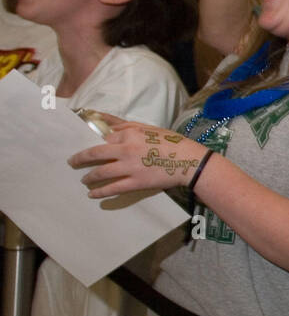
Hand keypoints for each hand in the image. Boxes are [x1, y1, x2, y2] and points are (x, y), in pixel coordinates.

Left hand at [68, 121, 207, 197]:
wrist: (189, 161)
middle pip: (94, 154)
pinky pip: (113, 188)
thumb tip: (102, 120)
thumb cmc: (172, 142)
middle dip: (79, 159)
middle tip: (72, 163)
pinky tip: (92, 195)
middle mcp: (126, 149)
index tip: (84, 147)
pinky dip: (100, 192)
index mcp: (130, 133)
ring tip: (84, 180)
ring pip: (101, 173)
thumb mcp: (148, 128)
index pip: (103, 137)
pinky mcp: (136, 182)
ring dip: (89, 177)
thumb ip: (124, 124)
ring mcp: (130, 167)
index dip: (91, 142)